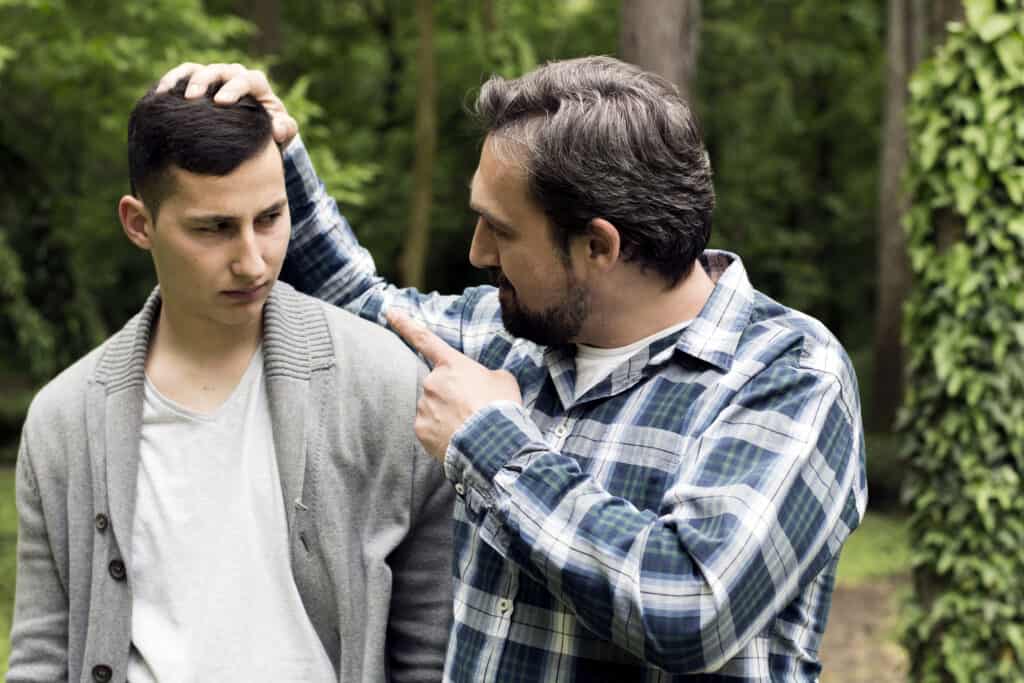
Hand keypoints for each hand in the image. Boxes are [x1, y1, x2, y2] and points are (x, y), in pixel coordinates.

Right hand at [155, 62, 297, 145]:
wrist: (254, 132)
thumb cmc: (270, 130)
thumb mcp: (281, 132)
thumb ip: (284, 130)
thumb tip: (277, 130)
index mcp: (256, 84)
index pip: (247, 80)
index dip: (234, 88)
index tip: (222, 102)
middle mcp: (234, 76)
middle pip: (218, 70)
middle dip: (204, 81)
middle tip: (192, 98)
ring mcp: (214, 77)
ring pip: (196, 69)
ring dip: (182, 79)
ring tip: (169, 95)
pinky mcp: (196, 82)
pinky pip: (181, 75)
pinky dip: (170, 82)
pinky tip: (158, 96)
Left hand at [387, 310, 522, 461]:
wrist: (493, 443)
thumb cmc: (500, 407)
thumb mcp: (503, 380)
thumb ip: (485, 376)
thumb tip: (480, 384)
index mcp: (452, 364)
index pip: (424, 339)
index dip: (405, 324)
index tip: (389, 311)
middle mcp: (432, 381)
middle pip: (437, 386)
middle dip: (451, 396)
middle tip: (473, 410)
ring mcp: (424, 406)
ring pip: (432, 408)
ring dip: (447, 415)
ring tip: (470, 427)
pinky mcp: (421, 429)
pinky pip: (429, 428)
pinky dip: (441, 433)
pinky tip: (459, 438)